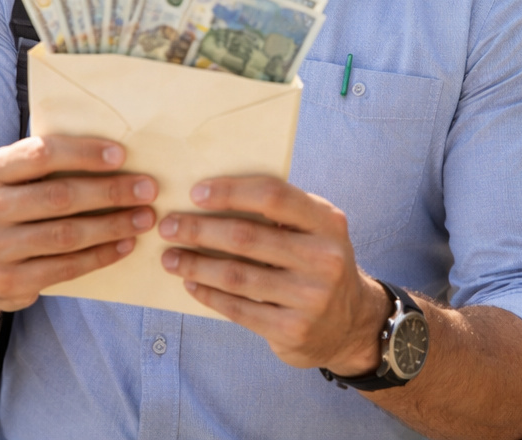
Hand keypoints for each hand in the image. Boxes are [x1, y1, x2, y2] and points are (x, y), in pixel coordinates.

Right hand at [0, 135, 157, 311]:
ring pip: (65, 235)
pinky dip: (101, 256)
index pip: (41, 154)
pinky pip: (65, 268)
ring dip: (112, 226)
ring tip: (144, 218)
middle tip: (148, 190)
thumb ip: (47, 162)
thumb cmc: (11, 206)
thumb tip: (115, 152)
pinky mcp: (7, 282)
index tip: (122, 155)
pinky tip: (125, 245)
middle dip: (110, 192)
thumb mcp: (14, 178)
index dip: (84, 153)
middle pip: (59, 197)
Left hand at [158, 176, 388, 375]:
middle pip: (247, 237)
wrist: (352, 325)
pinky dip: (209, 294)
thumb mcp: (316, 231)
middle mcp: (324, 258)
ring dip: (195, 264)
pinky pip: (239, 309)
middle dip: (199, 229)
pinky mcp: (293, 330)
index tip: (194, 193)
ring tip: (170, 258)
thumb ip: (281, 212)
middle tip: (168, 226)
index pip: (273, 196)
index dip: (230, 191)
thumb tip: (212, 195)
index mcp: (328, 222)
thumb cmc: (318, 264)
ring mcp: (311, 297)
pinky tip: (191, 283)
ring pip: (237, 275)